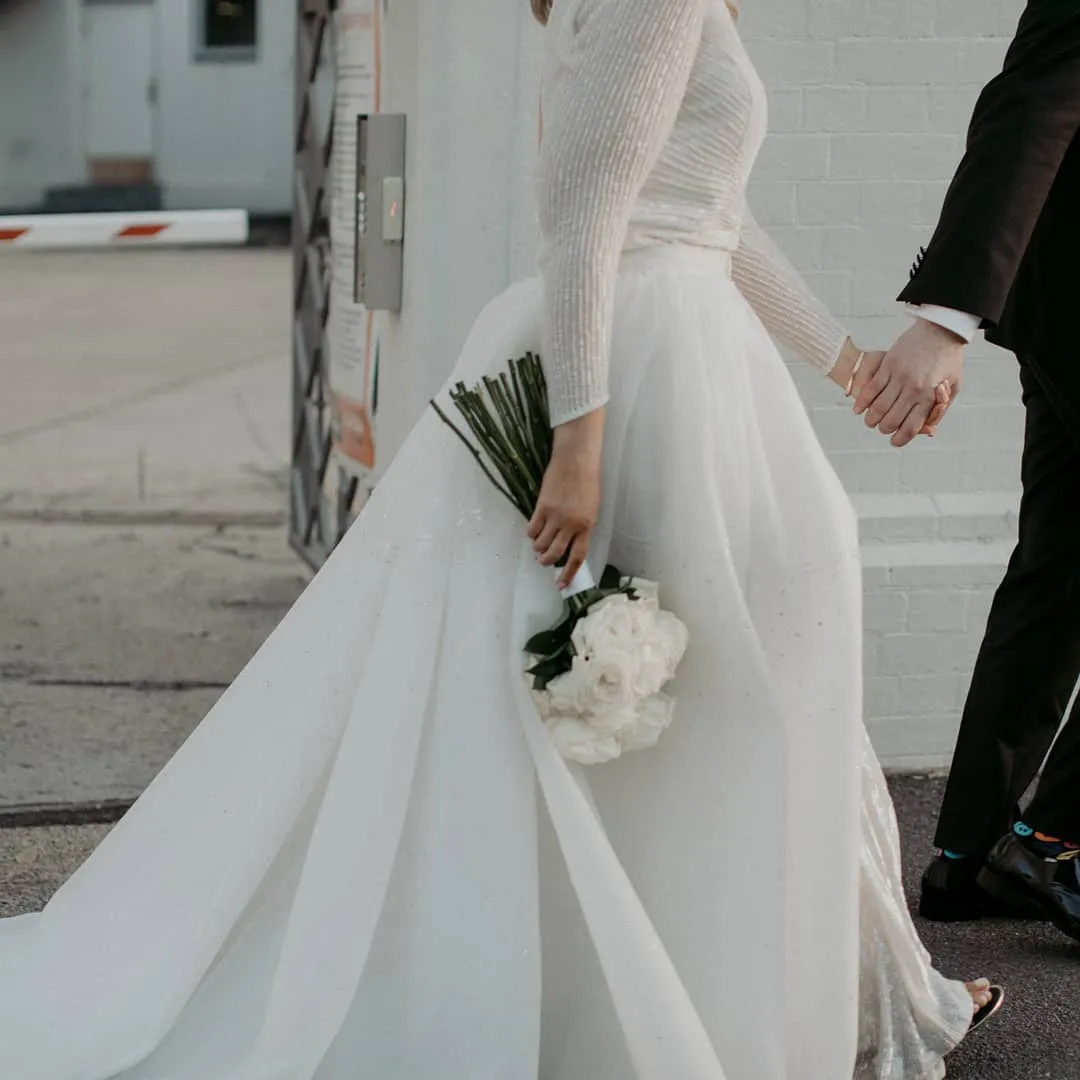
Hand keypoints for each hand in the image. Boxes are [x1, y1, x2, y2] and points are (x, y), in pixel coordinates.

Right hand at [528, 410, 604, 589]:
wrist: (576, 460)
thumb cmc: (587, 482)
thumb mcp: (591, 508)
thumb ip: (581, 528)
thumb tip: (568, 545)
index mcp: (586, 526)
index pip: (577, 557)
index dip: (568, 574)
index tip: (561, 585)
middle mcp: (571, 524)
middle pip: (554, 554)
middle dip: (546, 561)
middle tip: (543, 560)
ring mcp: (555, 516)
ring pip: (540, 544)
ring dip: (538, 547)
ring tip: (539, 542)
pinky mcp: (541, 507)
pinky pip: (532, 529)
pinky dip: (531, 533)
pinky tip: (534, 529)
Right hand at [853, 320, 963, 447]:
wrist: (940, 330)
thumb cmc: (948, 360)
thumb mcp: (953, 386)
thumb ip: (940, 409)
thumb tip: (928, 431)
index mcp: (929, 397)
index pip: (911, 427)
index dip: (900, 439)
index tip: (895, 442)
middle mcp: (913, 389)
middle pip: (891, 420)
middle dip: (884, 429)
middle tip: (884, 428)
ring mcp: (899, 377)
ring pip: (877, 408)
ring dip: (871, 419)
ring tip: (871, 422)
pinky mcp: (888, 366)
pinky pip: (870, 389)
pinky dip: (861, 403)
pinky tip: (858, 410)